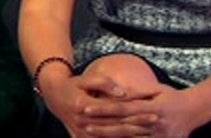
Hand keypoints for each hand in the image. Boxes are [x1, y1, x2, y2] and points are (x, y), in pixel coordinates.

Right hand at [41, 70, 156, 137]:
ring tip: (149, 134)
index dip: (135, 113)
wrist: (53, 96)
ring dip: (130, 136)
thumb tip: (123, 93)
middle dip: (138, 126)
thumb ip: (105, 84)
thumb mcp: (85, 79)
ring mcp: (81, 133)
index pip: (115, 110)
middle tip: (157, 123)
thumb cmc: (72, 85)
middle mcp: (82, 122)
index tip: (154, 112)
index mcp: (83, 105)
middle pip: (116, 126)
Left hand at [85, 83, 205, 137]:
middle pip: (123, 126)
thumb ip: (137, 93)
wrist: (195, 111)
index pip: (123, 108)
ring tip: (91, 134)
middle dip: (102, 126)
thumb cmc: (172, 97)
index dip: (105, 109)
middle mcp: (154, 123)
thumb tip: (117, 93)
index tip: (88, 108)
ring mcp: (157, 136)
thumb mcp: (156, 89)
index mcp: (151, 107)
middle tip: (84, 125)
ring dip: (109, 137)